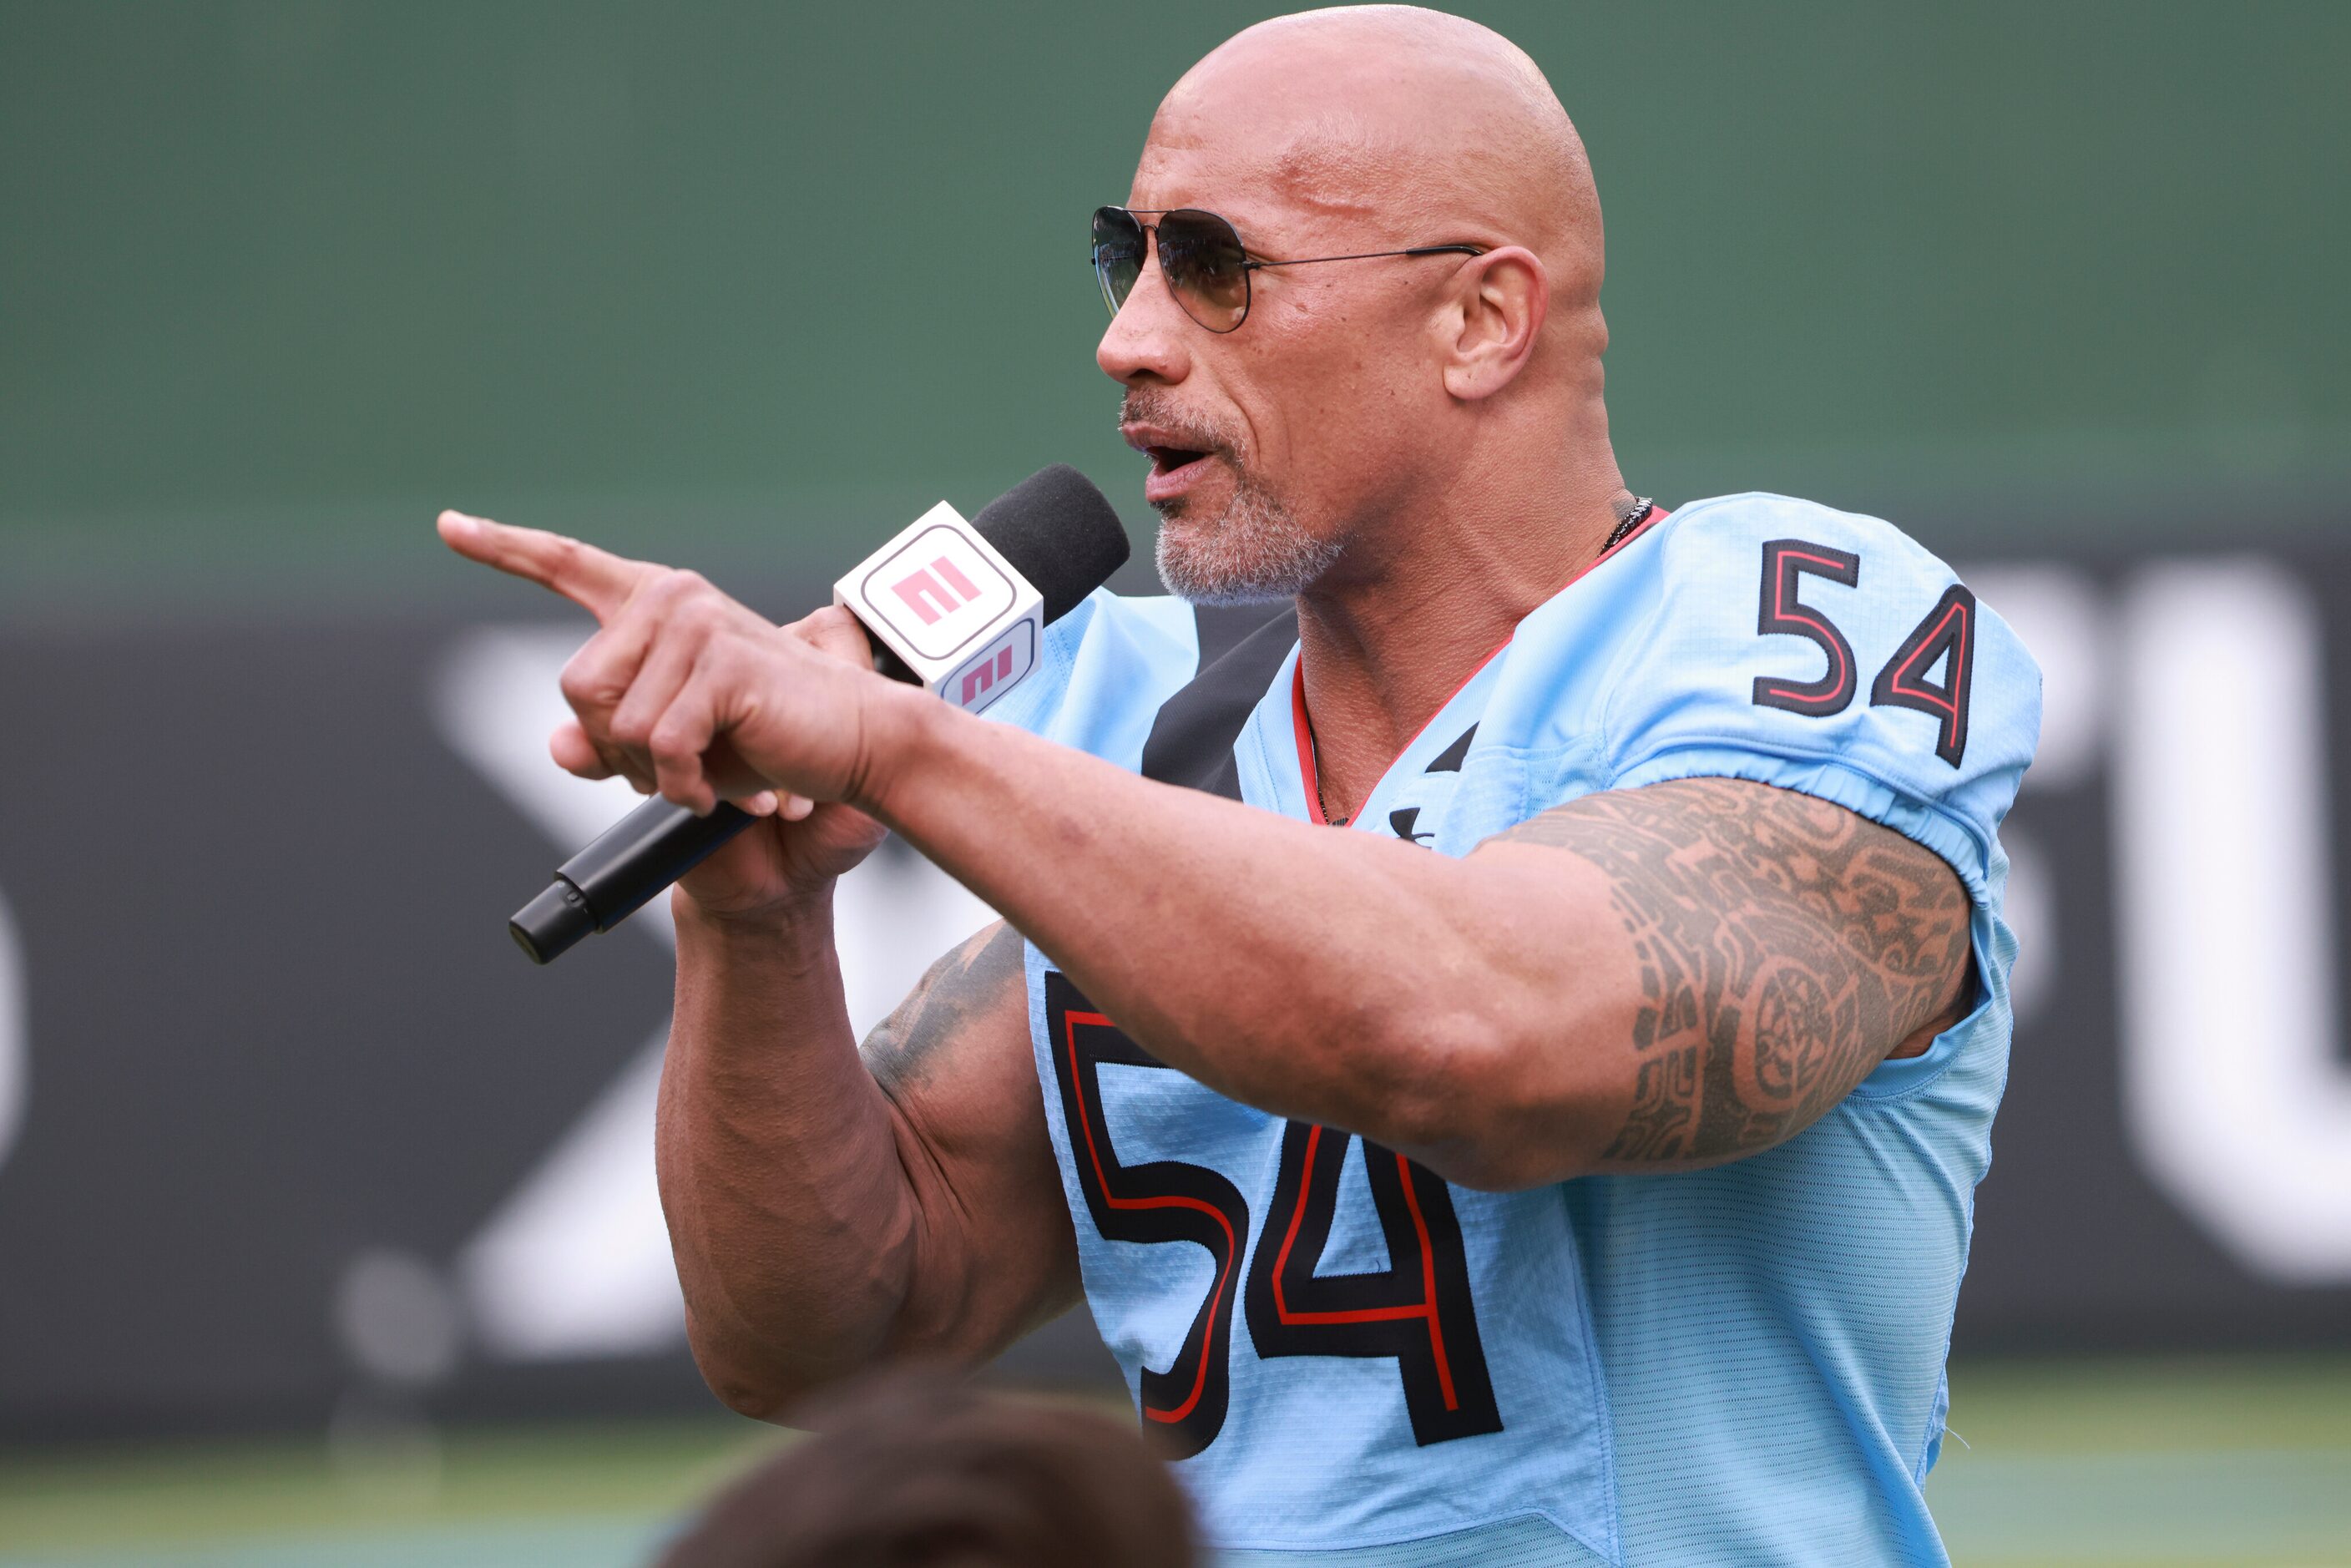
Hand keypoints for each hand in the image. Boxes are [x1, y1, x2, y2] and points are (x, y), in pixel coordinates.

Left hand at [437, 510, 898, 916]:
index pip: (567, 566)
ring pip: (619, 724)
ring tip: (714, 773)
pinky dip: (686, 786)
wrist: (853, 752)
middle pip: (580, 688)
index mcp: (655, 606)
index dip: (503, 548)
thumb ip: (614, 744)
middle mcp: (671, 599)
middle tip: (684, 767)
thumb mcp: (675, 751)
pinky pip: (662, 744)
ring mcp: (697, 624)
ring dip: (660, 773)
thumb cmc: (768, 745)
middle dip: (622, 750)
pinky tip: (724, 791)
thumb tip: (561, 746)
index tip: (449, 526)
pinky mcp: (722, 663)